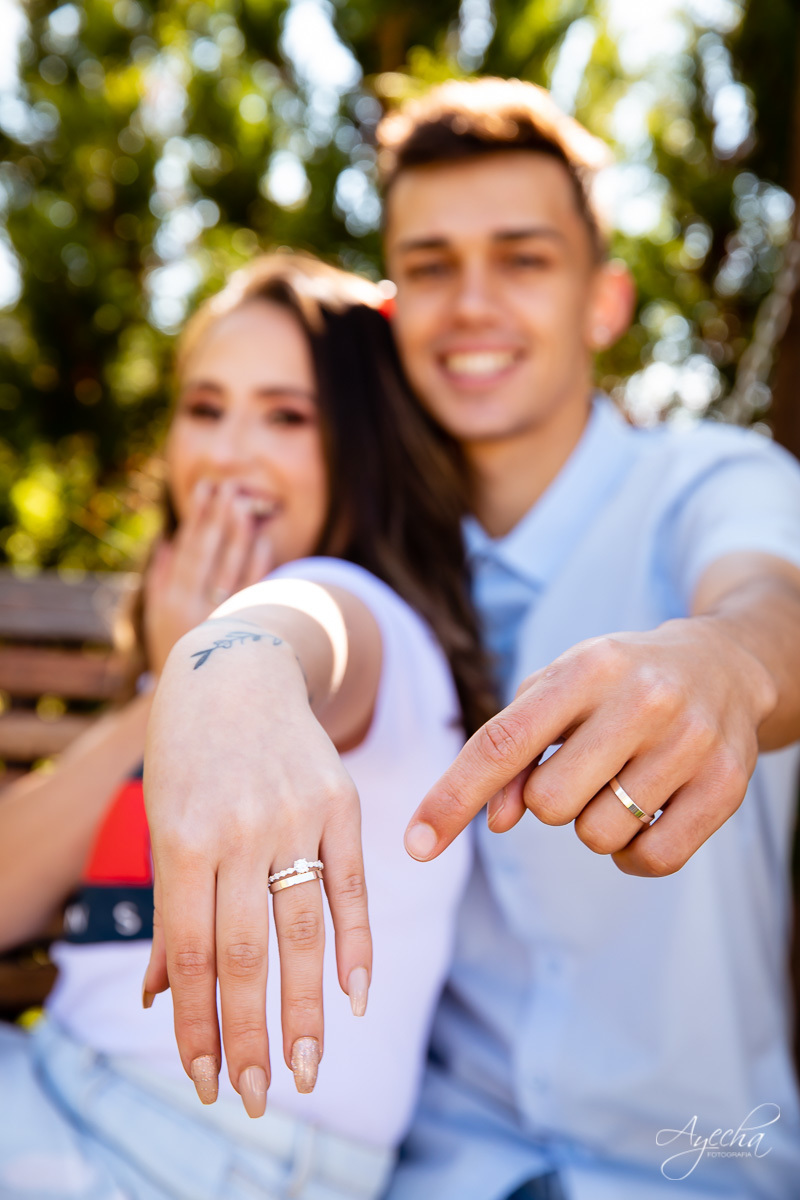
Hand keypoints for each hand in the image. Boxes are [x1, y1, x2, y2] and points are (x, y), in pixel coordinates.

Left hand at [142, 623, 371, 1116]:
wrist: (238, 669)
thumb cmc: (186, 756)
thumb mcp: (162, 823)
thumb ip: (171, 911)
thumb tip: (163, 998)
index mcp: (183, 838)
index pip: (193, 954)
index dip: (198, 1024)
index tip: (205, 1080)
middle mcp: (240, 829)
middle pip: (247, 954)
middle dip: (250, 1036)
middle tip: (258, 1098)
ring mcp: (296, 814)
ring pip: (303, 931)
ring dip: (307, 1010)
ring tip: (309, 1070)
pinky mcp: (341, 802)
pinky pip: (352, 885)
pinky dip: (357, 945)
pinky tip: (358, 998)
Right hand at [144, 479, 273, 675]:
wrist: (195, 700)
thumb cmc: (173, 652)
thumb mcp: (158, 618)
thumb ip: (161, 579)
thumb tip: (167, 542)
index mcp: (169, 601)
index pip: (186, 550)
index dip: (196, 517)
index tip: (205, 487)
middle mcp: (192, 609)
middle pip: (208, 554)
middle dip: (217, 518)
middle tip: (228, 486)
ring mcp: (220, 620)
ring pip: (231, 569)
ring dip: (239, 535)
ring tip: (245, 504)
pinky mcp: (244, 631)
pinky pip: (254, 592)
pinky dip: (259, 565)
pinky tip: (264, 541)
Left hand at [404, 617, 775, 877]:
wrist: (724, 664)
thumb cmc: (616, 683)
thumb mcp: (558, 690)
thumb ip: (513, 749)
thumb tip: (494, 819)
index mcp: (586, 668)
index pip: (503, 743)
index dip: (453, 796)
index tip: (416, 844)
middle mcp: (642, 699)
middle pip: (550, 804)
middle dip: (549, 802)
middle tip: (581, 768)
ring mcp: (690, 742)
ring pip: (599, 835)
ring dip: (594, 823)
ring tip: (620, 781)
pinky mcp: (728, 785)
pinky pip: (652, 859)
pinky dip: (633, 854)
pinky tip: (645, 814)